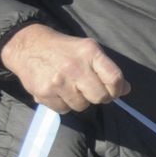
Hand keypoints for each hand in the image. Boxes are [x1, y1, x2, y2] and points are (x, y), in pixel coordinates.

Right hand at [0, 23, 129, 112]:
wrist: (29, 46)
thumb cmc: (65, 50)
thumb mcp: (89, 50)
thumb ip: (108, 69)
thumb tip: (126, 89)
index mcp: (90, 53)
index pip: (114, 79)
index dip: (118, 90)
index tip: (114, 91)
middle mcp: (74, 67)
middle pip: (100, 97)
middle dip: (99, 97)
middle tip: (91, 90)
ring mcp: (58, 81)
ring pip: (82, 106)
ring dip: (80, 101)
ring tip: (72, 88)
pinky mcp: (43, 92)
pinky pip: (63, 110)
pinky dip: (64, 104)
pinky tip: (59, 92)